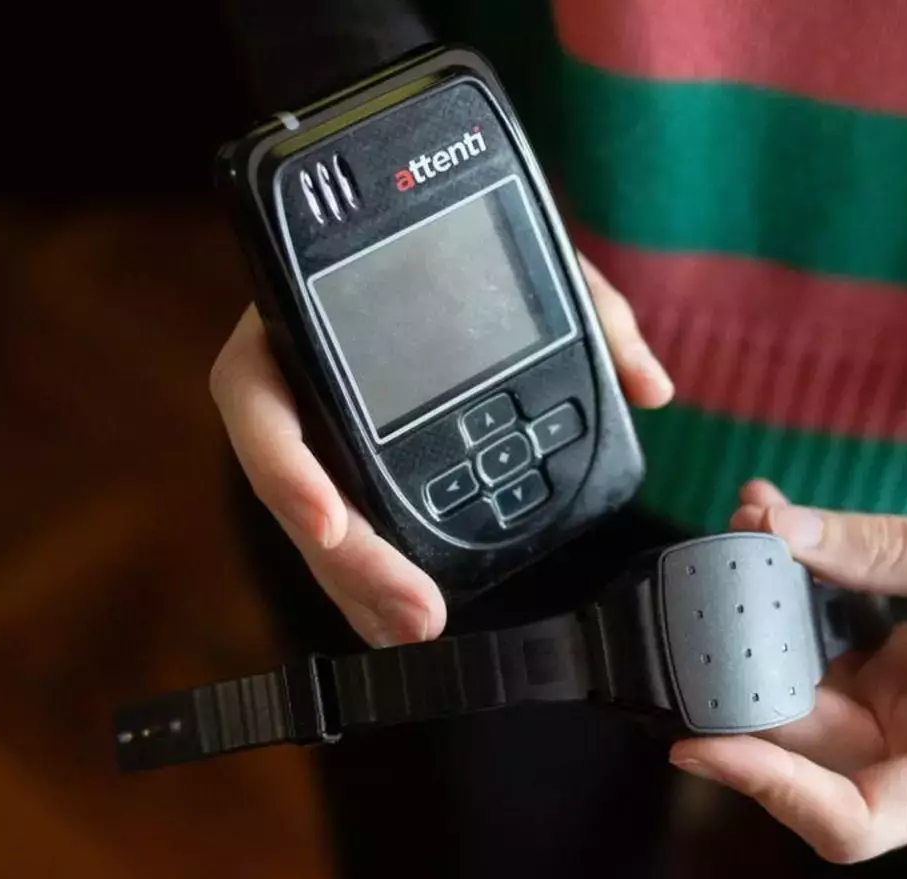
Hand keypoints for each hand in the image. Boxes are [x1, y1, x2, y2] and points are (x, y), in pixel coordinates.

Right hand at [208, 256, 671, 646]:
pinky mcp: (342, 460)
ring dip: (357, 584)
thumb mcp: (529, 258)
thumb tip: (651, 387)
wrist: (432, 222)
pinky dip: (369, 574)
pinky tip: (403, 618)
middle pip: (290, 486)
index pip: (255, 396)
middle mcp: (293, 379)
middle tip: (414, 613)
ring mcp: (313, 426)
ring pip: (313, 519)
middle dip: (347, 562)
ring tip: (411, 629)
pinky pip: (344, 521)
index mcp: (301, 316)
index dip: (286, 468)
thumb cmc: (463, 240)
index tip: (332, 523)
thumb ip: (592, 308)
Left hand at [669, 480, 906, 861]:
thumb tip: (774, 527)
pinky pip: (827, 647)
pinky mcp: (906, 669)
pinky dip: (794, 594)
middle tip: (698, 603)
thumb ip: (884, 549)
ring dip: (760, 625)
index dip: (769, 792)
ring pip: (806, 694)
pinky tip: (771, 529)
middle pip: (810, 752)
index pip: (854, 820)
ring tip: (737, 538)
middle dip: (744, 684)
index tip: (701, 743)